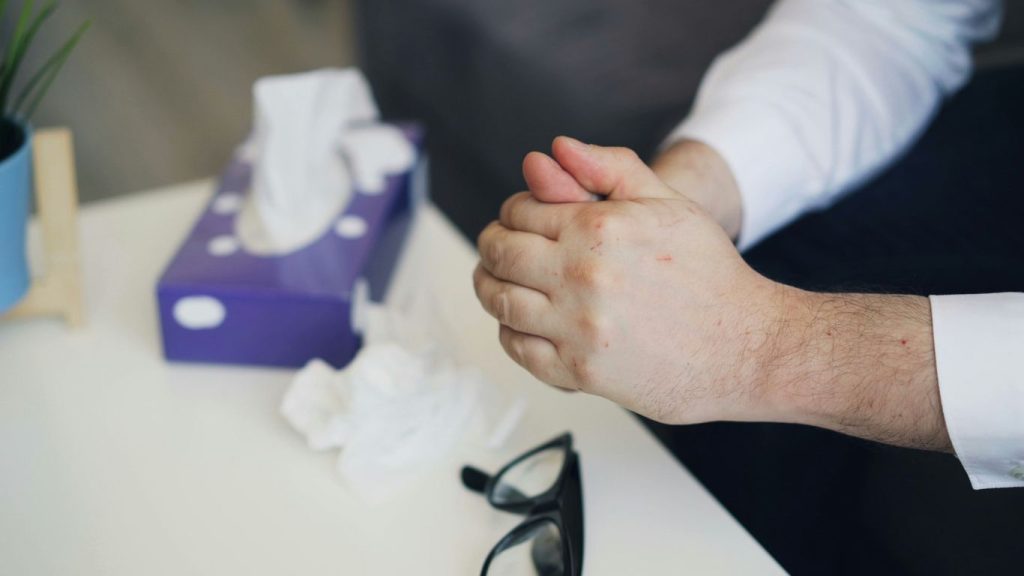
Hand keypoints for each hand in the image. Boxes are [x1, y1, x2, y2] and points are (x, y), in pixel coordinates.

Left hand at [475, 137, 948, 449]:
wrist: (747, 346)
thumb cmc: (711, 274)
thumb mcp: (668, 202)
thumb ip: (609, 168)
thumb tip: (557, 147)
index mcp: (599, 228)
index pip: (518, 211)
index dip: (512, 212)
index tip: (519, 220)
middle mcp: (582, 276)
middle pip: (499, 253)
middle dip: (491, 246)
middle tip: (497, 249)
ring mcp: (578, 327)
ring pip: (499, 300)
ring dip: (489, 286)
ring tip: (497, 282)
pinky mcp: (580, 371)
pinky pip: (518, 348)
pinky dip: (509, 331)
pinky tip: (520, 322)